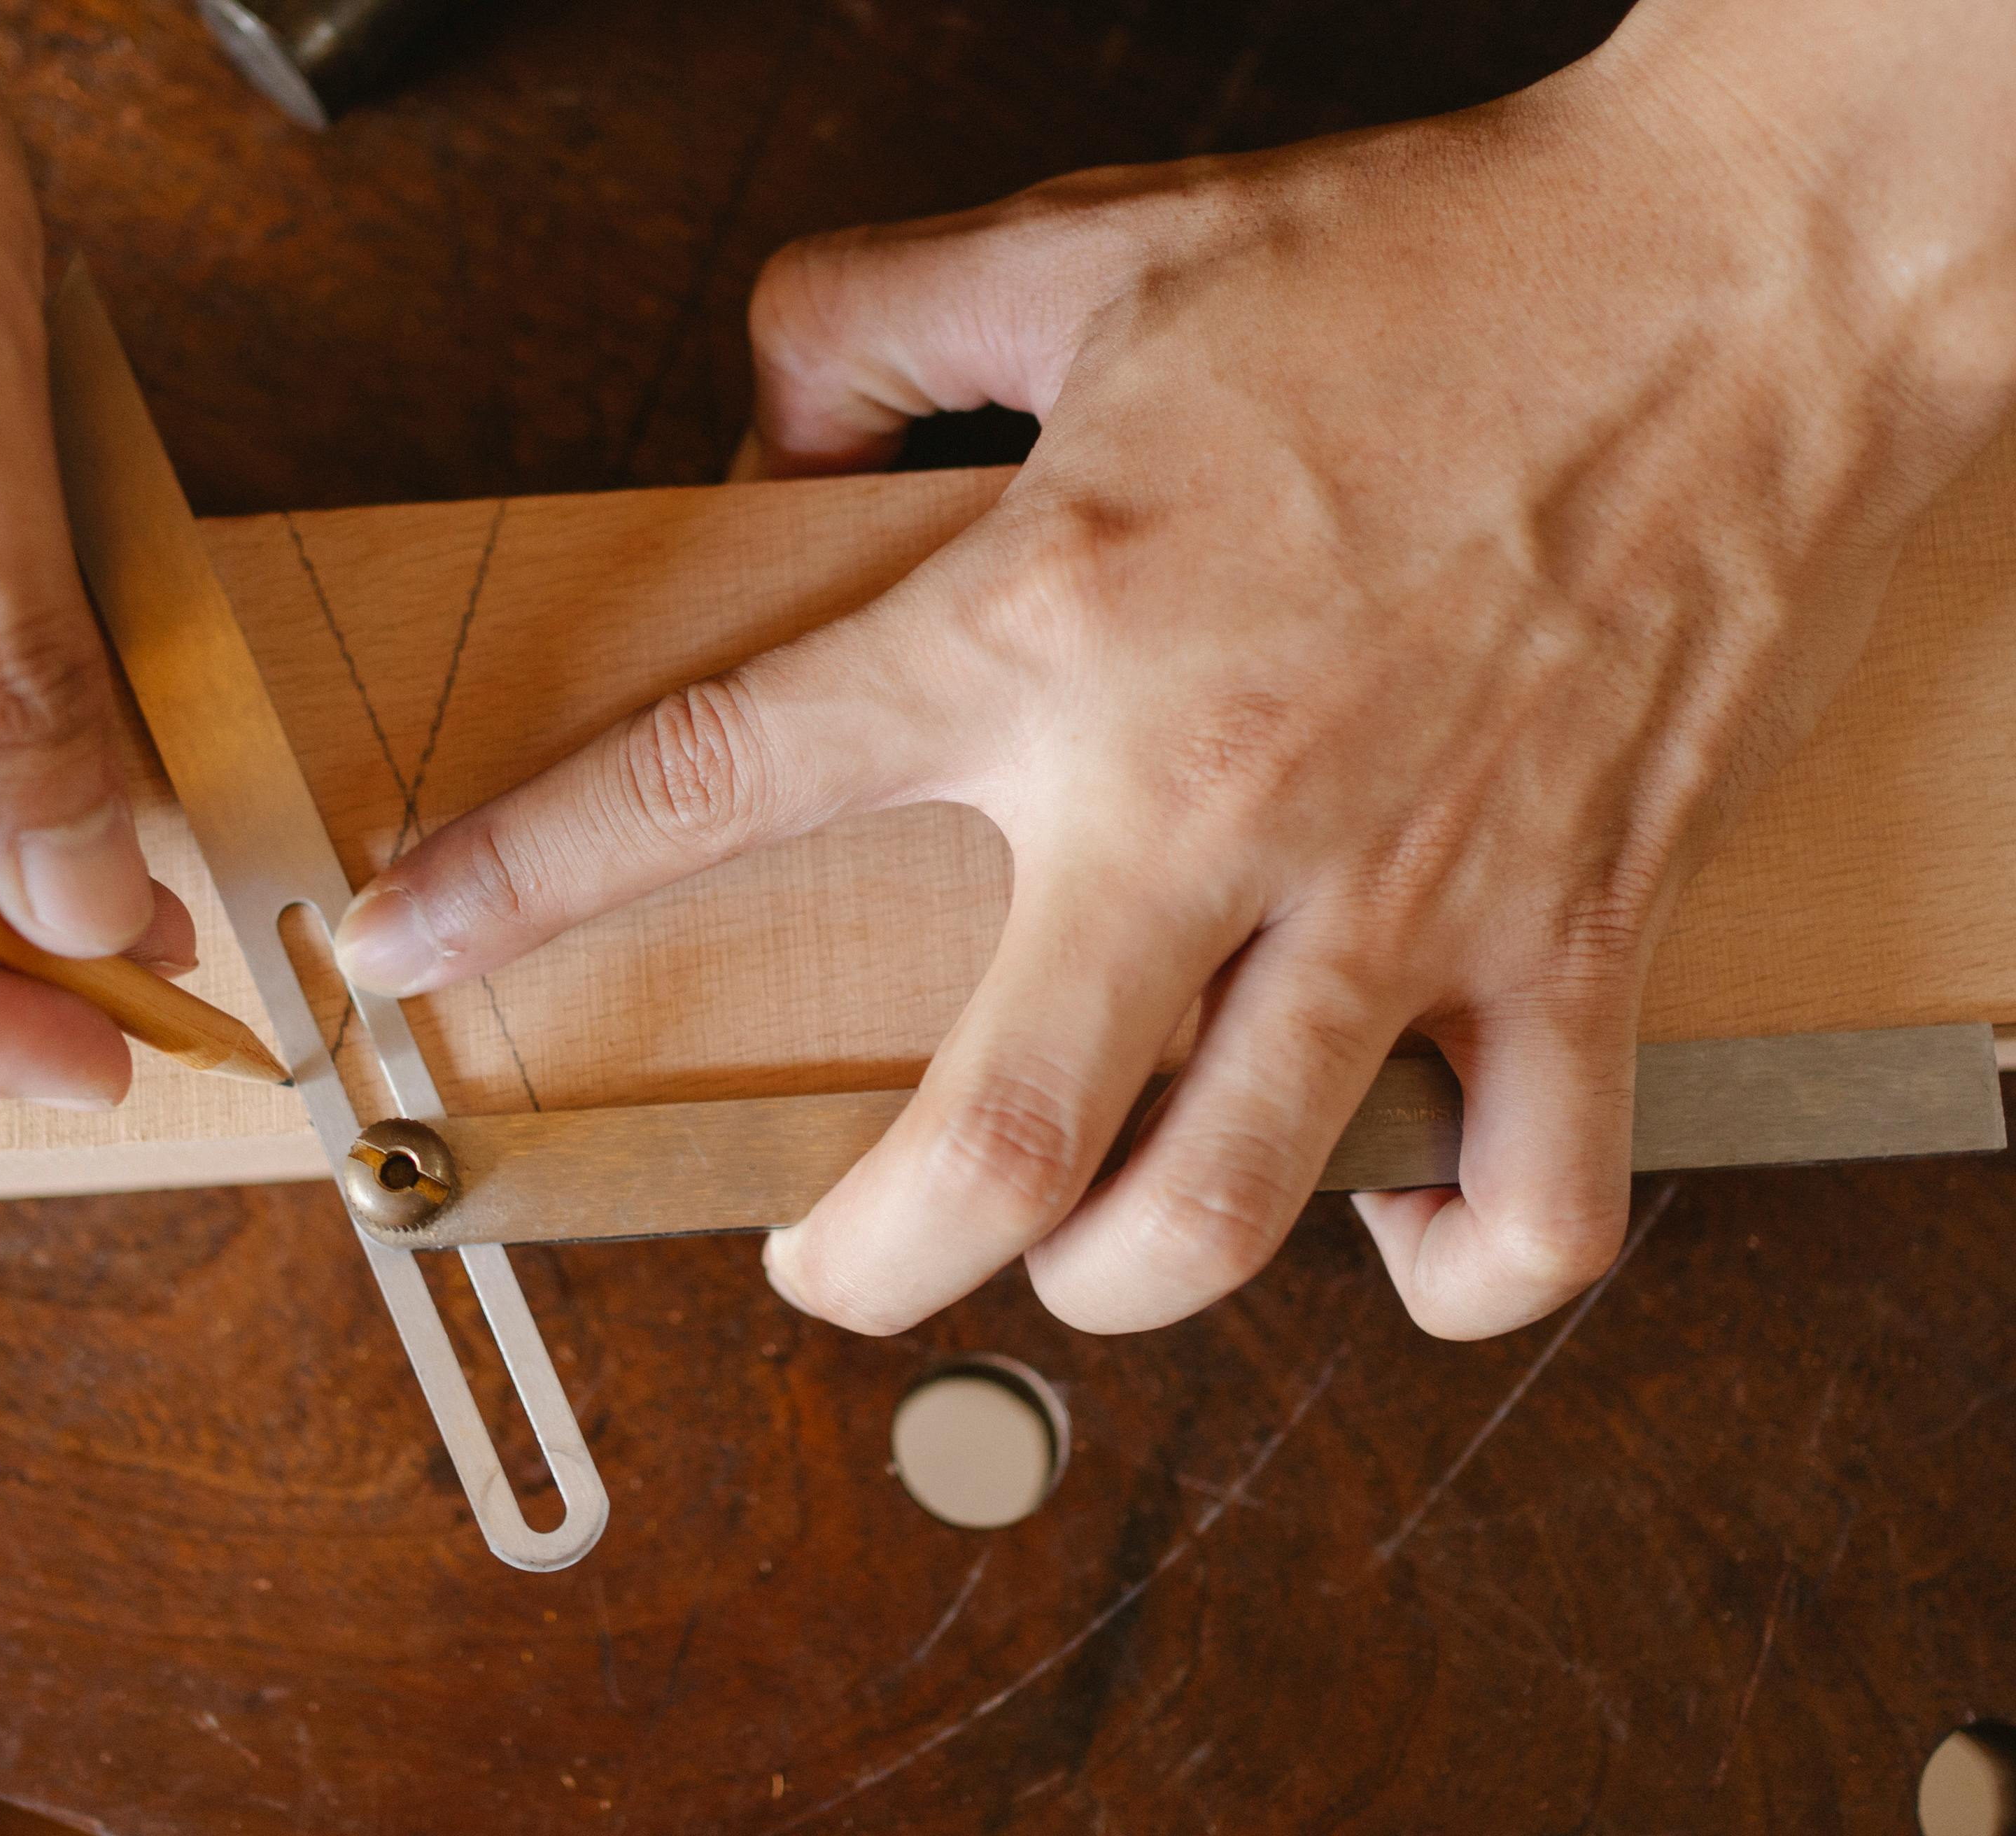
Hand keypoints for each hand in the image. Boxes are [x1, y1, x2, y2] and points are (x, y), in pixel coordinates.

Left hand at [334, 0, 2015, 1336]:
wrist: (1749, 265)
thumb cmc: (1432, 260)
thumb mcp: (1098, 247)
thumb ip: (870, 324)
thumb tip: (749, 427)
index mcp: (1054, 618)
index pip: (722, 778)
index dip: (528, 881)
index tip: (409, 956)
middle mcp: (1206, 793)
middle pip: (985, 1139)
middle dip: (855, 1258)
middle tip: (813, 1264)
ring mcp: (1406, 892)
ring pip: (1221, 1212)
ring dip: (1106, 1284)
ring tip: (1063, 1246)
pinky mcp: (1584, 937)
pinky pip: (1532, 1205)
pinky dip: (1445, 1272)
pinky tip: (1380, 1229)